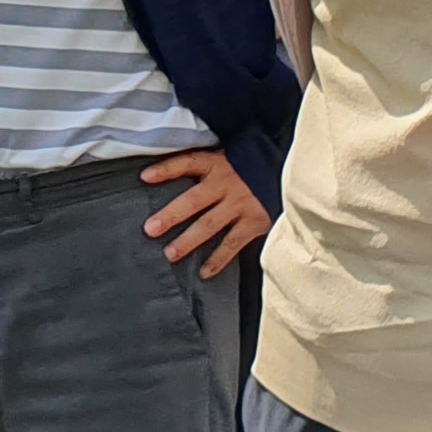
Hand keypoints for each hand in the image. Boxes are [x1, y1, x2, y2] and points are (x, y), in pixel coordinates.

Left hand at [140, 150, 270, 278]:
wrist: (286, 172)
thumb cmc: (247, 168)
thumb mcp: (226, 159)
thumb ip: (204, 169)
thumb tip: (164, 177)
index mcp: (217, 164)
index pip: (187, 163)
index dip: (166, 170)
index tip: (145, 178)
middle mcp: (226, 184)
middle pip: (193, 200)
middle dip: (171, 215)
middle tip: (150, 229)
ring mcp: (241, 204)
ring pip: (209, 224)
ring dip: (188, 241)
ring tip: (170, 254)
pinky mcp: (255, 222)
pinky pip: (232, 243)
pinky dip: (218, 259)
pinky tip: (204, 272)